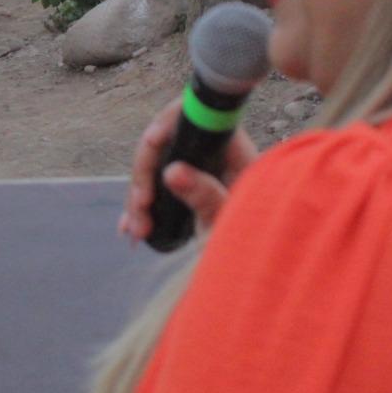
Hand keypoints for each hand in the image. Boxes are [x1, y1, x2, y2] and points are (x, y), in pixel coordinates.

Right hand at [118, 97, 259, 241]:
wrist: (261, 274)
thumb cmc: (257, 244)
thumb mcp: (230, 223)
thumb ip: (206, 197)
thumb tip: (172, 171)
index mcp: (235, 152)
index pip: (198, 118)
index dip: (170, 121)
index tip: (150, 141)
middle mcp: (214, 155)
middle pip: (166, 144)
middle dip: (145, 174)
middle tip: (141, 206)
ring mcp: (198, 171)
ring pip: (155, 169)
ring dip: (139, 197)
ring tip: (135, 230)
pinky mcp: (187, 190)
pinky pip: (155, 189)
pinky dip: (140, 207)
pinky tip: (130, 227)